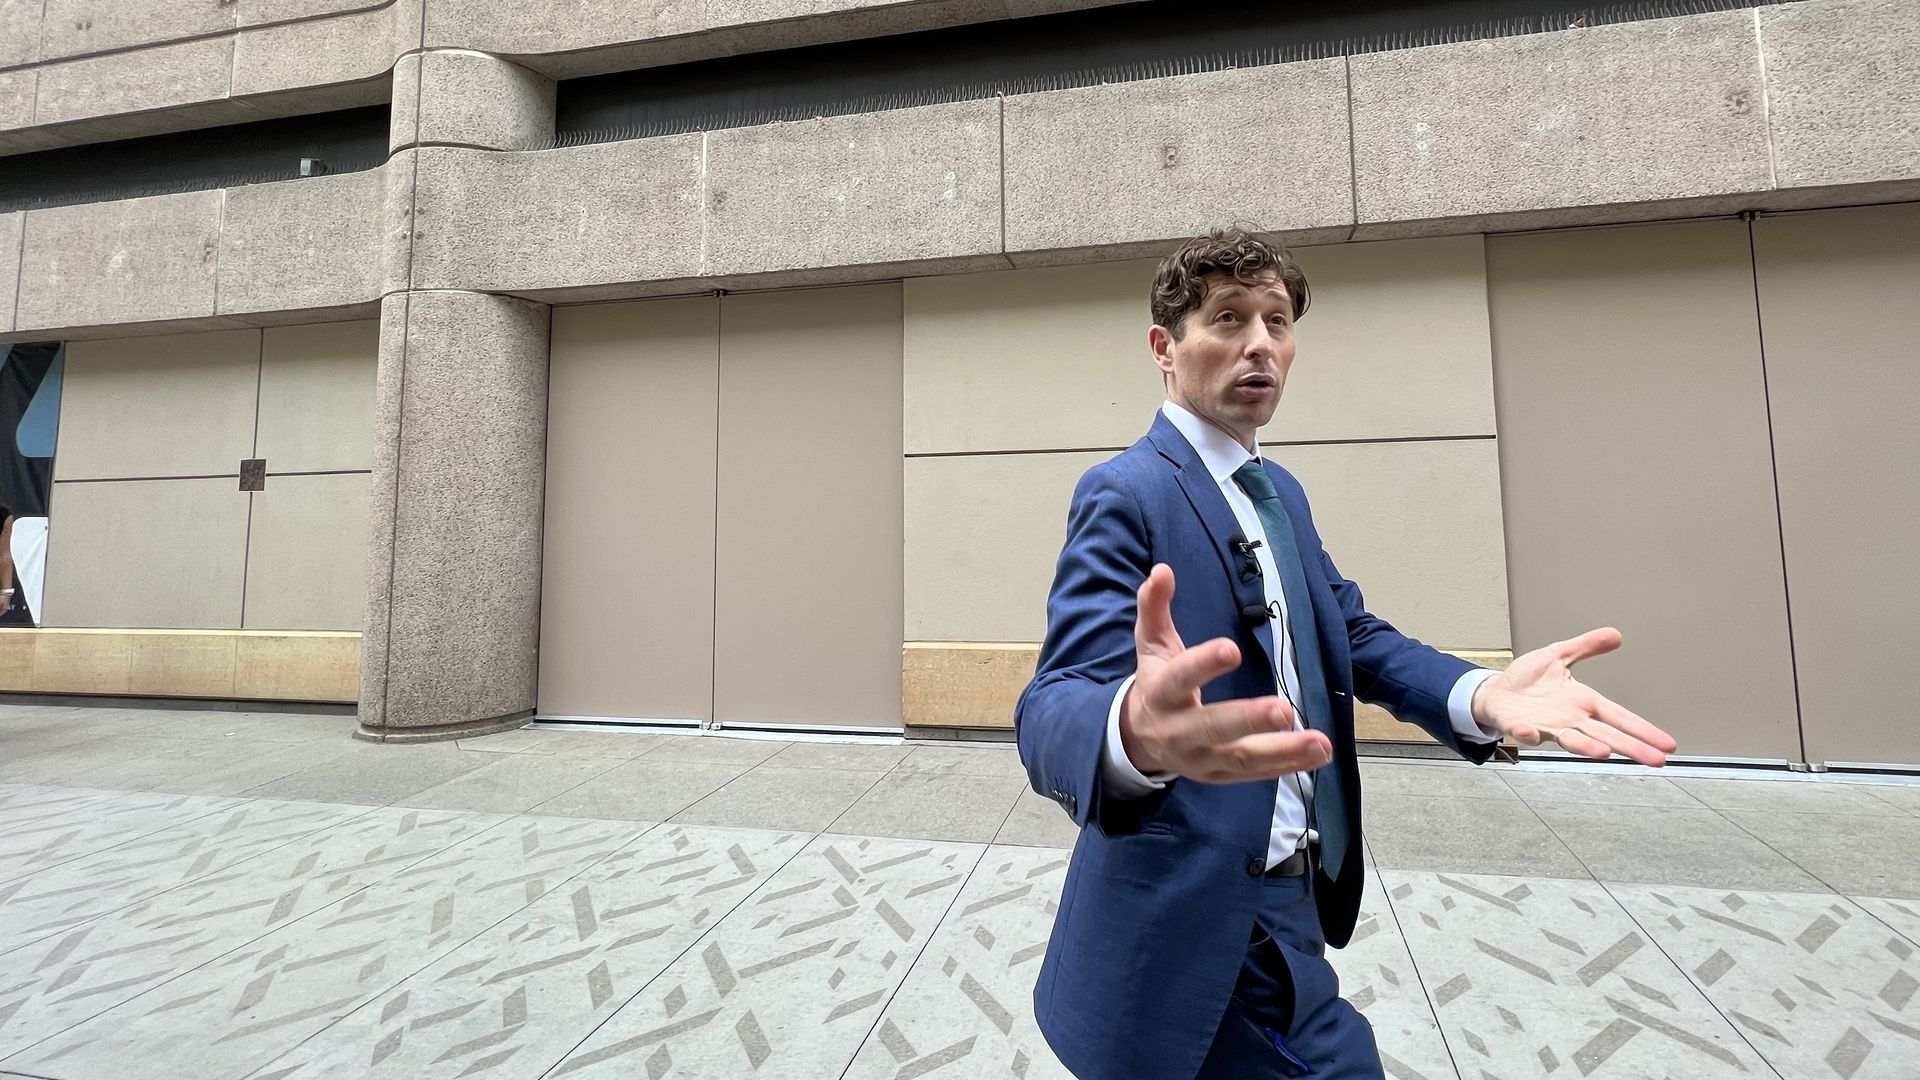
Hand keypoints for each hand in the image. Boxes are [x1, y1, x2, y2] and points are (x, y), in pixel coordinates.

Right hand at [1118, 564, 1331, 782]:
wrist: (1139, 738)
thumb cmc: (1155, 682)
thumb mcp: (1151, 644)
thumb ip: (1155, 607)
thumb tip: (1162, 570)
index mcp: (1160, 693)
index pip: (1181, 678)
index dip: (1204, 664)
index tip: (1232, 649)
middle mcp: (1179, 730)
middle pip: (1213, 727)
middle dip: (1249, 720)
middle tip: (1284, 710)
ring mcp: (1201, 758)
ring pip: (1242, 757)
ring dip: (1283, 751)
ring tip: (1320, 743)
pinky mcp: (1220, 775)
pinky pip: (1255, 773)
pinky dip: (1287, 767)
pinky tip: (1317, 757)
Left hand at [1471, 628, 1676, 765]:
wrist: (1495, 691)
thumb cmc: (1527, 679)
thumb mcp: (1558, 655)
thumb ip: (1586, 647)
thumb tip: (1615, 635)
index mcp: (1582, 702)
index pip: (1619, 716)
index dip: (1643, 729)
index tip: (1667, 744)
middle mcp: (1569, 719)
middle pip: (1605, 735)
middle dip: (1630, 748)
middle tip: (1655, 760)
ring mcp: (1546, 725)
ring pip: (1571, 739)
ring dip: (1585, 747)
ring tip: (1604, 753)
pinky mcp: (1519, 726)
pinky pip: (1525, 732)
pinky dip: (1528, 734)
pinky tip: (1531, 733)